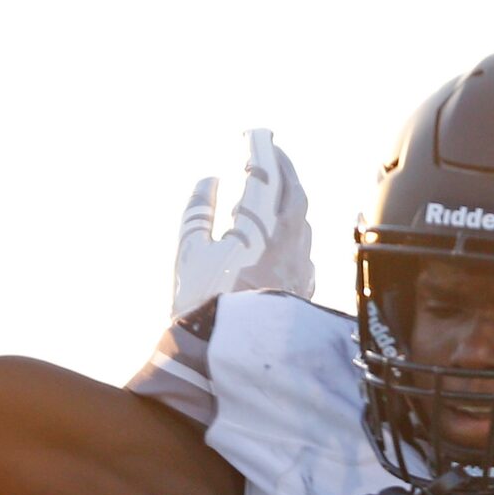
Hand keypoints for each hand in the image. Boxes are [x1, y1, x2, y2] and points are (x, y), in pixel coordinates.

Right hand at [173, 129, 314, 316]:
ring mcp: (300, 267)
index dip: (260, 150)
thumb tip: (209, 181)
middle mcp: (287, 243)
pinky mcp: (303, 289)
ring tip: (278, 187)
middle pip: (293, 192)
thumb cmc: (202, 307)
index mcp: (258, 228)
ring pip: (303, 220)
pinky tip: (287, 235)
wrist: (231, 361)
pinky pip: (305, 249)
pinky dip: (295, 230)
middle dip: (282, 167)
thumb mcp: (188, 255)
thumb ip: (198, 213)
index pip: (265, 176)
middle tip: (269, 150)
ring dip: (292, 197)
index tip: (253, 133)